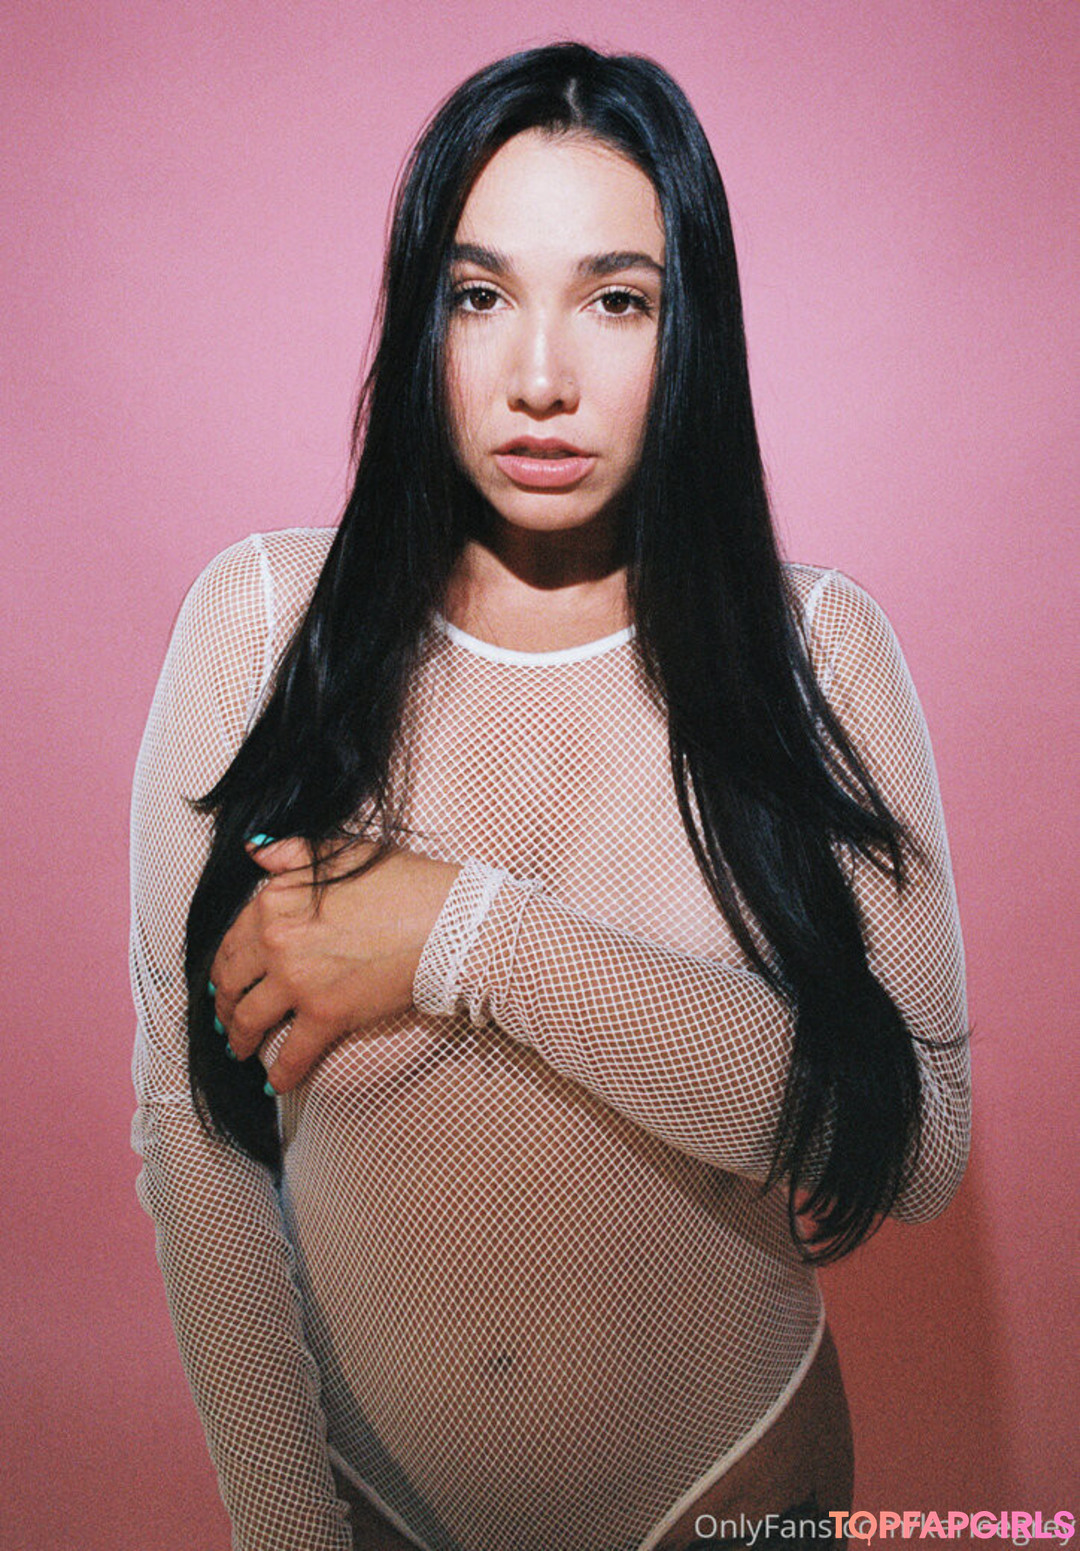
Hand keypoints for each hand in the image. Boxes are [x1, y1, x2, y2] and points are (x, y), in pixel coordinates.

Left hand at [210, 836, 459, 1093]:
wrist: (444, 920)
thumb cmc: (402, 882)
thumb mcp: (341, 850)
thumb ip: (291, 852)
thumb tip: (255, 849)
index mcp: (274, 902)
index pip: (231, 940)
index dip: (224, 964)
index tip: (225, 977)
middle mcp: (276, 942)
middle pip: (232, 983)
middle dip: (223, 1004)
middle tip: (226, 1016)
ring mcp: (298, 982)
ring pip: (250, 1021)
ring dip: (240, 1039)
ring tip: (241, 1049)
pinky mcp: (325, 1016)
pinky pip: (292, 1054)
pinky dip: (282, 1074)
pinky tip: (276, 1084)